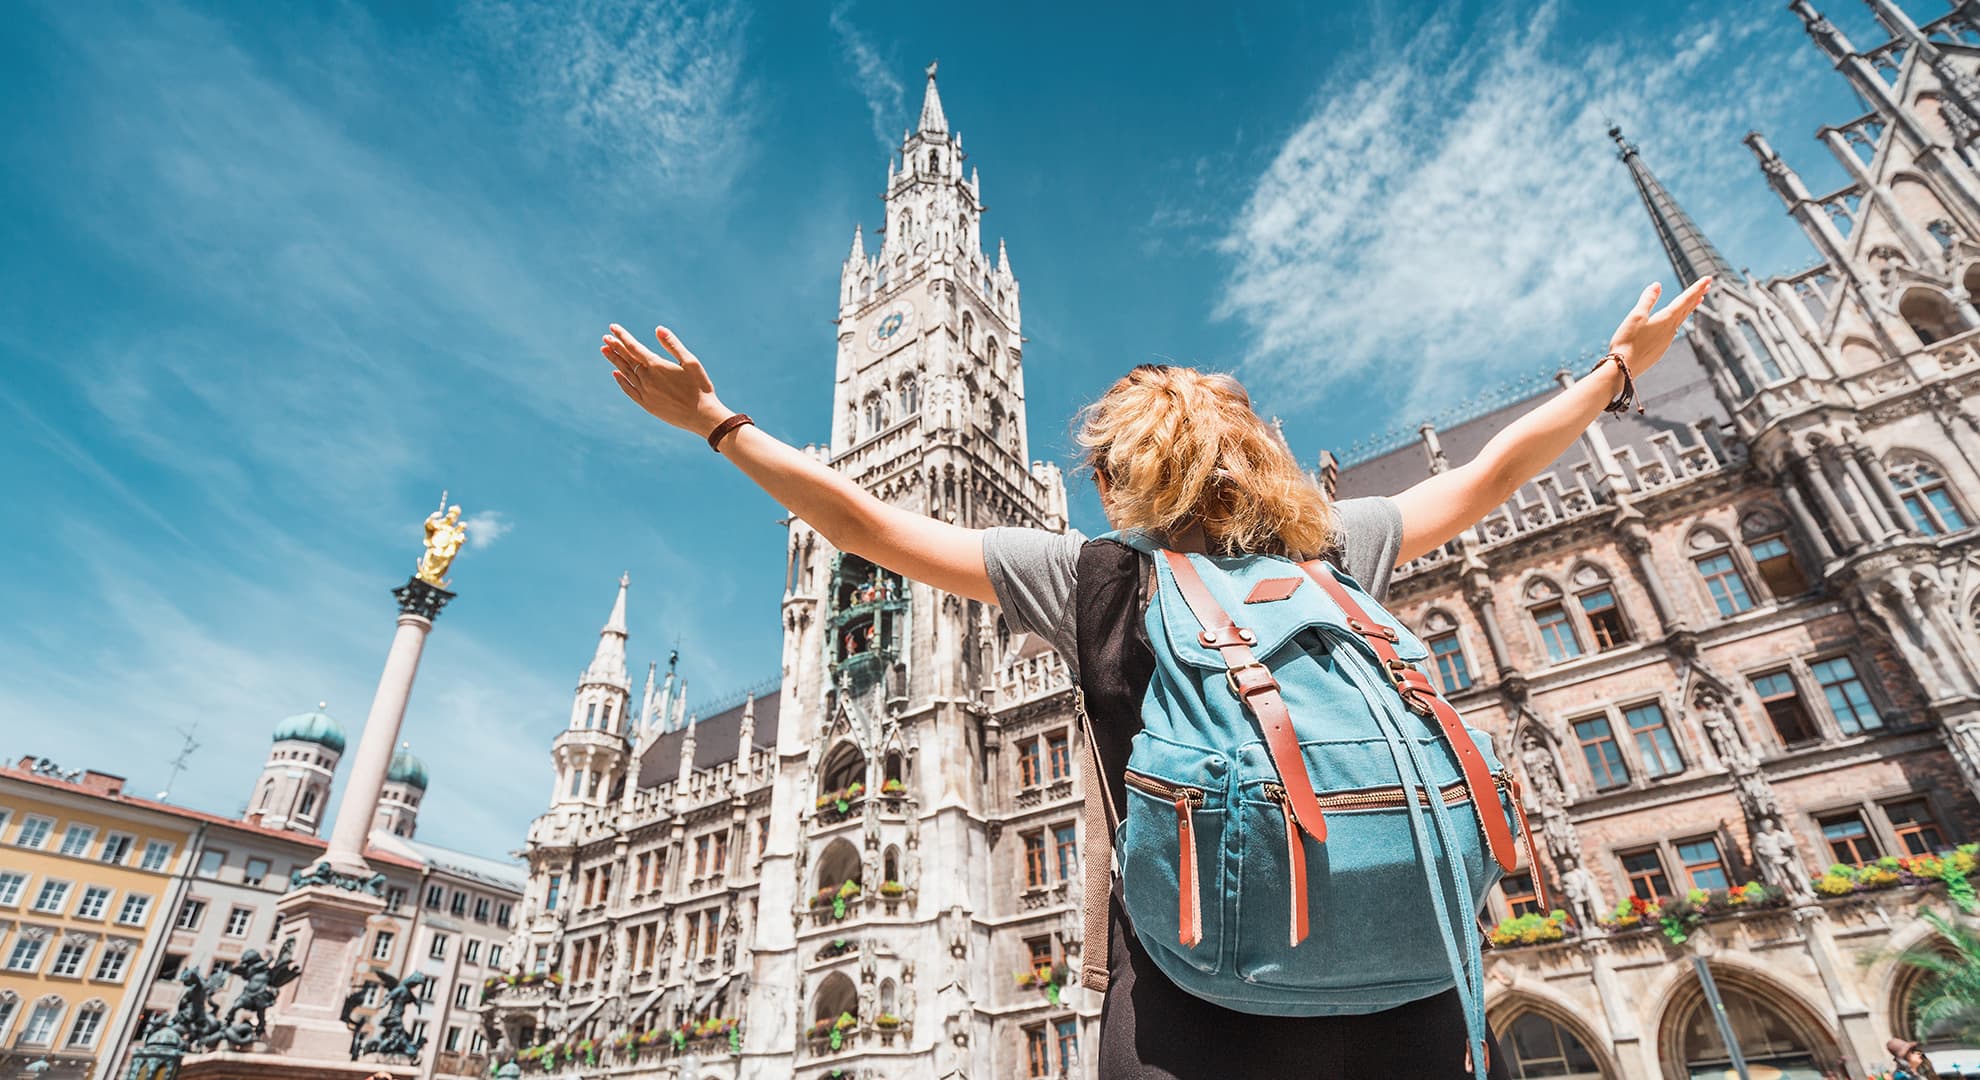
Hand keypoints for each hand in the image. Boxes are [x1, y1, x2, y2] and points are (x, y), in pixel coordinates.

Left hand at [600, 324, 732, 437]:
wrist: (703, 417)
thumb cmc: (700, 387)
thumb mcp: (690, 362)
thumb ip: (673, 345)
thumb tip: (658, 329)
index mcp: (657, 366)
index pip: (634, 347)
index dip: (622, 336)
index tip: (612, 328)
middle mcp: (647, 379)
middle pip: (627, 359)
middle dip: (615, 347)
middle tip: (605, 338)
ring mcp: (645, 392)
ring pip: (625, 373)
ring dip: (615, 361)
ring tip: (605, 351)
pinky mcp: (647, 404)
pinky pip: (629, 390)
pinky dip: (621, 381)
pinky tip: (616, 374)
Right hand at [1607, 277, 1711, 375]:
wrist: (1623, 368)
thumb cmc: (1627, 341)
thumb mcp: (1636, 316)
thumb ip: (1648, 300)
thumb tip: (1657, 285)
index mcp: (1666, 319)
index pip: (1685, 299)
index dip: (1697, 288)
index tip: (1709, 278)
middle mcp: (1670, 329)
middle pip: (1687, 309)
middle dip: (1697, 296)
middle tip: (1708, 285)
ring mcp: (1667, 340)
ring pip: (1682, 320)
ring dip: (1690, 309)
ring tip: (1697, 301)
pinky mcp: (1660, 349)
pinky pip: (1673, 331)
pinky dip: (1679, 322)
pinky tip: (1675, 324)